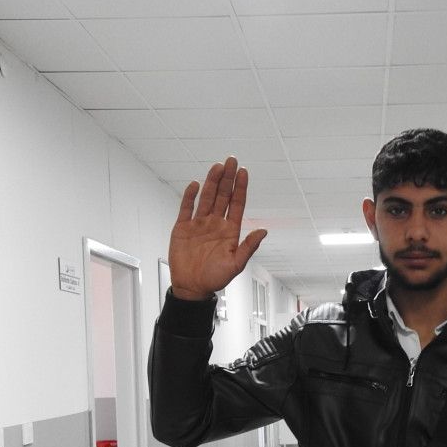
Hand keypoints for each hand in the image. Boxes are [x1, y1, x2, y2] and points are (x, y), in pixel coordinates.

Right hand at [168, 157, 266, 299]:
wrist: (192, 287)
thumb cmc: (215, 278)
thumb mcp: (236, 265)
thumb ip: (249, 247)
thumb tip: (263, 231)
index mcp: (229, 230)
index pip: (237, 204)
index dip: (240, 188)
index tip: (244, 172)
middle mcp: (215, 223)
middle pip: (222, 196)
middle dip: (227, 178)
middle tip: (232, 159)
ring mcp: (199, 224)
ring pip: (206, 198)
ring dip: (211, 182)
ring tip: (217, 166)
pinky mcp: (182, 228)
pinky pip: (186, 208)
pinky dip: (190, 196)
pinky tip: (195, 184)